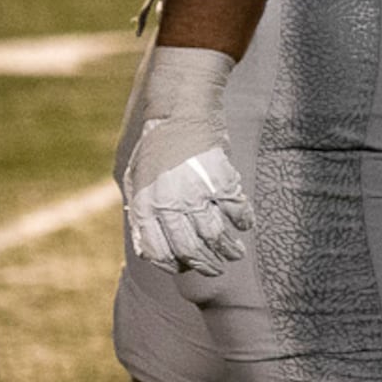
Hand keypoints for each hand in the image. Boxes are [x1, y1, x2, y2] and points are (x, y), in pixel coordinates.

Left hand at [122, 44, 248, 275]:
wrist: (179, 112)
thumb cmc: (155, 145)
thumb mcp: (136, 178)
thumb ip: (141, 211)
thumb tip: (149, 247)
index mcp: (146, 204)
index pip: (159, 251)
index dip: (174, 265)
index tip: (186, 268)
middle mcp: (170, 203)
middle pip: (190, 248)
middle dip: (205, 264)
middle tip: (217, 269)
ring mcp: (196, 192)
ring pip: (215, 235)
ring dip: (228, 249)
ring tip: (236, 254)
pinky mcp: (221, 180)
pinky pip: (237, 210)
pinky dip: (244, 221)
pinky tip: (245, 224)